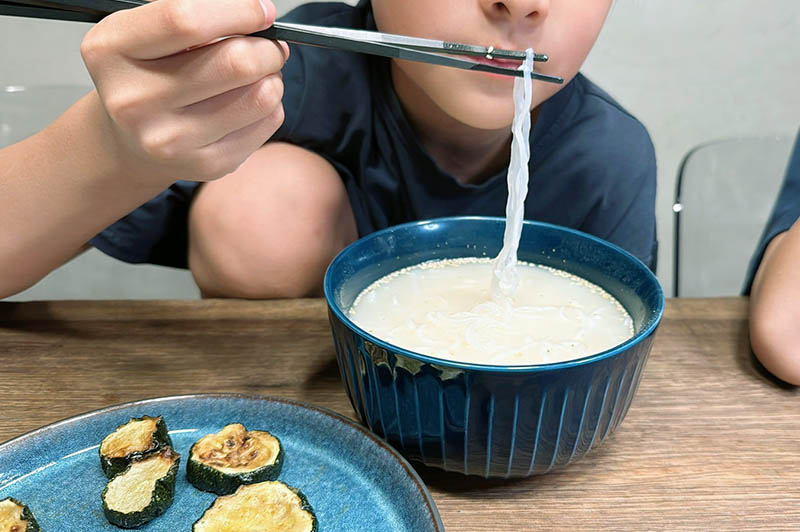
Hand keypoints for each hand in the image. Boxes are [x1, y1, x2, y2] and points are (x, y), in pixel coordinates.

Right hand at [80, 0, 288, 183]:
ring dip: (273, 77)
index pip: (186, 21)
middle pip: (235, 62)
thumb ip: (195, 16)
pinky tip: (248, 101)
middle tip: (269, 46)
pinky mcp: (207, 165)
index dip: (238, 11)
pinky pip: (267, 122)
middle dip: (267, 48)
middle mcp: (135, 101)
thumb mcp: (147, 32)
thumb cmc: (147, 72)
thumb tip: (259, 16)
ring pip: (261, 96)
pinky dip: (270, 104)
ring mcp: (172, 140)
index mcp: (111, 50)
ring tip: (257, 73)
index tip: (263, 11)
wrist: (130, 140)